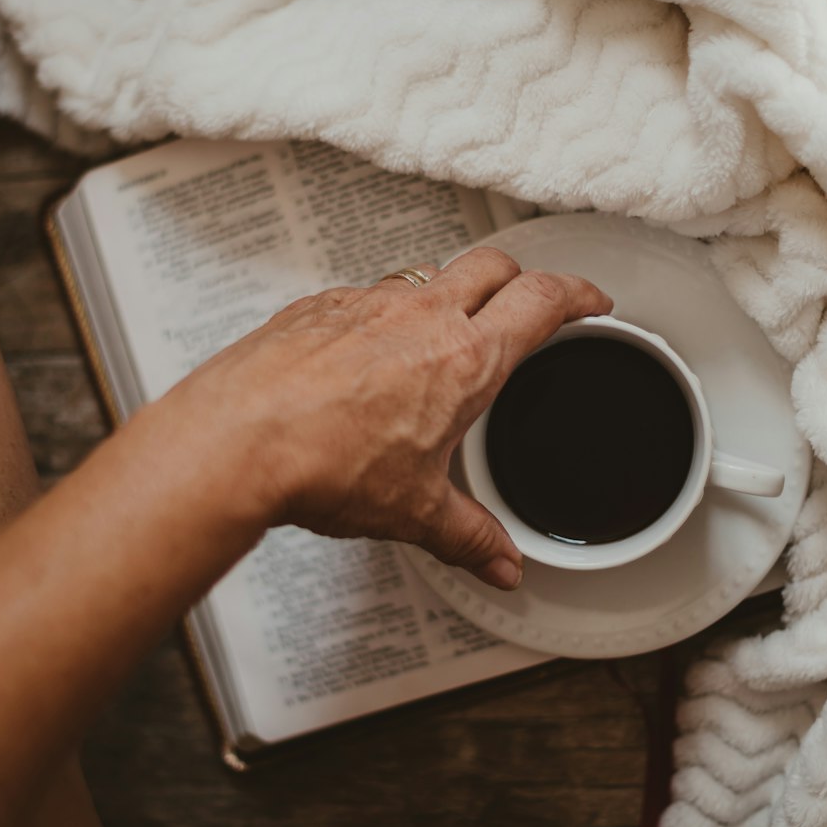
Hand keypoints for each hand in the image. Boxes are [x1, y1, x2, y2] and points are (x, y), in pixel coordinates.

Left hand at [175, 248, 611, 588]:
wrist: (235, 440)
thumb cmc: (321, 463)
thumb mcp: (413, 510)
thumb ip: (468, 536)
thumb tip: (499, 562)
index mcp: (465, 359)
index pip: (542, 300)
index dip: (579, 293)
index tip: (592, 299)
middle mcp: (420, 316)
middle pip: (494, 265)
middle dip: (522, 277)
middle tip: (529, 300)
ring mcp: (367, 304)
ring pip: (428, 274)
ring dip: (449, 292)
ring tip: (444, 331)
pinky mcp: (318, 307)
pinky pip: (367, 295)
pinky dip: (384, 312)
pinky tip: (368, 351)